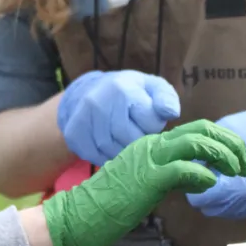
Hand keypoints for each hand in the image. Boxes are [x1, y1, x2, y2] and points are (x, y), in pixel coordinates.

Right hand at [42, 120, 245, 245]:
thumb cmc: (108, 207)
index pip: (195, 130)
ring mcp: (149, 159)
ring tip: (237, 172)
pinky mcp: (148, 179)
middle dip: (231, 144)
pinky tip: (211, 184)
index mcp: (151, 145)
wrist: (75, 217)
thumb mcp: (145, 185)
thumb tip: (198, 176)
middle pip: (202, 129)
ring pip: (197, 142)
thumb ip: (170, 176)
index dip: (222, 141)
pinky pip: (184, 169)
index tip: (237, 160)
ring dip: (223, 156)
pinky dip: (204, 174)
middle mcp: (151, 145)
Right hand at [57, 70, 180, 166]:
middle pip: (131, 140)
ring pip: (113, 152)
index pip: (151, 123)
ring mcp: (83, 119)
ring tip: (125, 140)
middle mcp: (99, 102)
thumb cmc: (130, 92)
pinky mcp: (73, 135)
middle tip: (137, 133)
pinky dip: (107, 158)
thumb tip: (171, 113)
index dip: (154, 125)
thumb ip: (166, 98)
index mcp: (123, 89)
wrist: (90, 92)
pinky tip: (110, 147)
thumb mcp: (151, 87)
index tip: (148, 119)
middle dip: (140, 141)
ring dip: (124, 152)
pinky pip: (96, 158)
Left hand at [189, 91, 245, 217]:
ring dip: (220, 195)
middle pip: (212, 208)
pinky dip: (236, 197)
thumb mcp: (228, 133)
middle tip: (210, 169)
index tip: (198, 168)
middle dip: (206, 190)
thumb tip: (190, 166)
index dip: (196, 183)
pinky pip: (243, 208)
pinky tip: (241, 180)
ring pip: (226, 211)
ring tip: (226, 173)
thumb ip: (206, 153)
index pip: (203, 199)